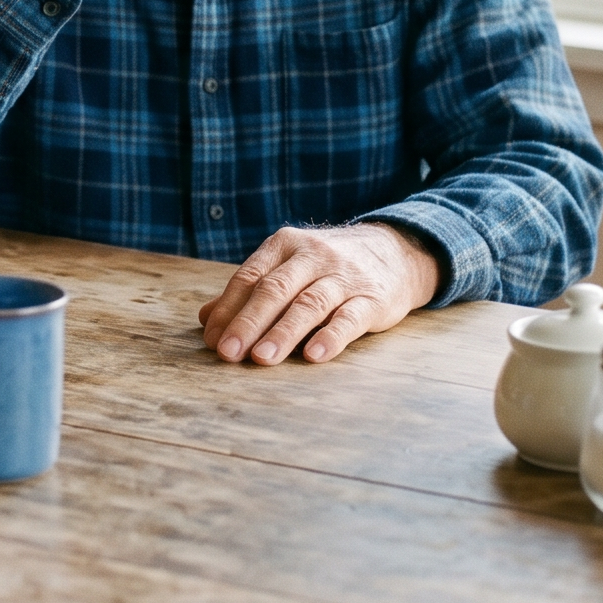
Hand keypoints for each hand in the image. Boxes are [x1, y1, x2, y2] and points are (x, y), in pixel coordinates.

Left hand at [198, 223, 440, 365]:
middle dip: (248, 322)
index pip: (250, 277)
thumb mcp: (289, 266)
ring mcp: (344, 276)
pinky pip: (349, 318)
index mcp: (285, 245)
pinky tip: (313, 356)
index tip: (212, 340)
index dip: (228, 309)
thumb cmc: (328, 266)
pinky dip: (330, 337)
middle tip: (228, 353)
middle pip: (274, 289)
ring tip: (261, 358)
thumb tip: (206, 319)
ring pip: (309, 304)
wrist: (396, 252)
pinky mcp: (373, 298)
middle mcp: (313, 255)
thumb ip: (250, 290)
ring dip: (283, 332)